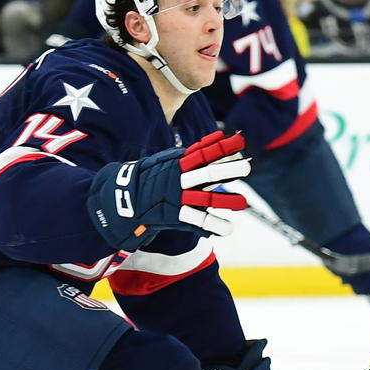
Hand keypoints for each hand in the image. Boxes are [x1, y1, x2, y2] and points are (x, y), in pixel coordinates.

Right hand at [87, 130, 250, 250]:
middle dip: (227, 171)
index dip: (221, 146)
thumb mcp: (167, 160)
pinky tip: (228, 229)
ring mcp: (176, 199)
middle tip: (247, 167)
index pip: (202, 153)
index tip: (240, 140)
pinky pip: (195, 222)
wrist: (122, 198)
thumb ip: (191, 153)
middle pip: (206, 174)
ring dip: (224, 201)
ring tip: (243, 203)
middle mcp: (179, 180)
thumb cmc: (150, 177)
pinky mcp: (172, 216)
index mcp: (178, 164)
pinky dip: (212, 225)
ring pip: (204, 200)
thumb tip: (216, 140)